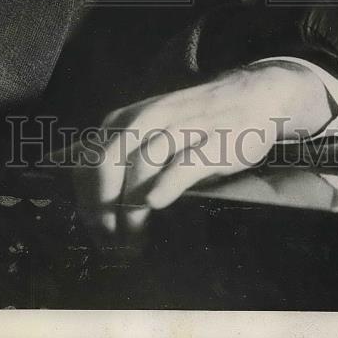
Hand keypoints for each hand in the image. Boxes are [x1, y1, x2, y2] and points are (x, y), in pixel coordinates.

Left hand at [72, 61, 332, 234]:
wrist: (253, 95)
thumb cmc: (195, 120)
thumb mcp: (151, 127)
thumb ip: (123, 152)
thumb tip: (85, 188)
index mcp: (128, 118)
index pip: (88, 160)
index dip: (86, 199)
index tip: (95, 231)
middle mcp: (148, 119)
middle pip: (106, 162)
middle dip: (102, 207)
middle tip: (109, 241)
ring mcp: (181, 128)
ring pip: (142, 165)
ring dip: (131, 208)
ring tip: (133, 241)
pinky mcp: (213, 141)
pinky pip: (184, 162)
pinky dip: (167, 183)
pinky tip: (157, 203)